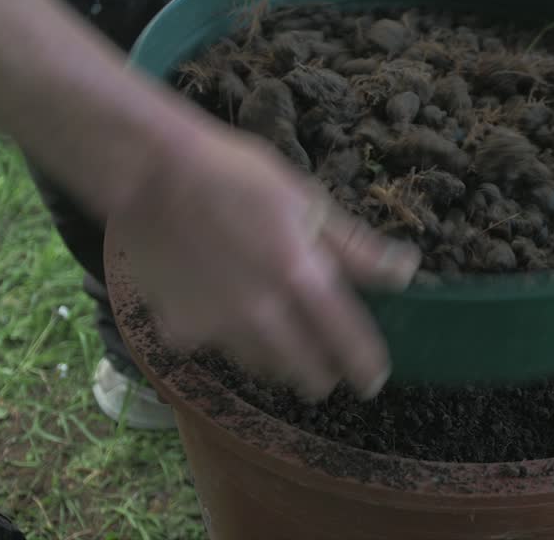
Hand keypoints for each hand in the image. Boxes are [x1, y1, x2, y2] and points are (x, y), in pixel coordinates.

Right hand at [110, 121, 419, 399]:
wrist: (148, 172)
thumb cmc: (234, 174)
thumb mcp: (305, 200)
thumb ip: (355, 247)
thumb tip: (406, 270)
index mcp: (299, 275)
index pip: (345, 338)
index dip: (364, 365)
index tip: (373, 381)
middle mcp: (261, 311)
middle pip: (303, 368)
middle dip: (320, 375)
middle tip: (326, 373)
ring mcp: (216, 326)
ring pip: (260, 365)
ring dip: (278, 363)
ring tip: (282, 347)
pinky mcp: (178, 330)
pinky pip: (213, 347)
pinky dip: (225, 339)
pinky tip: (223, 315)